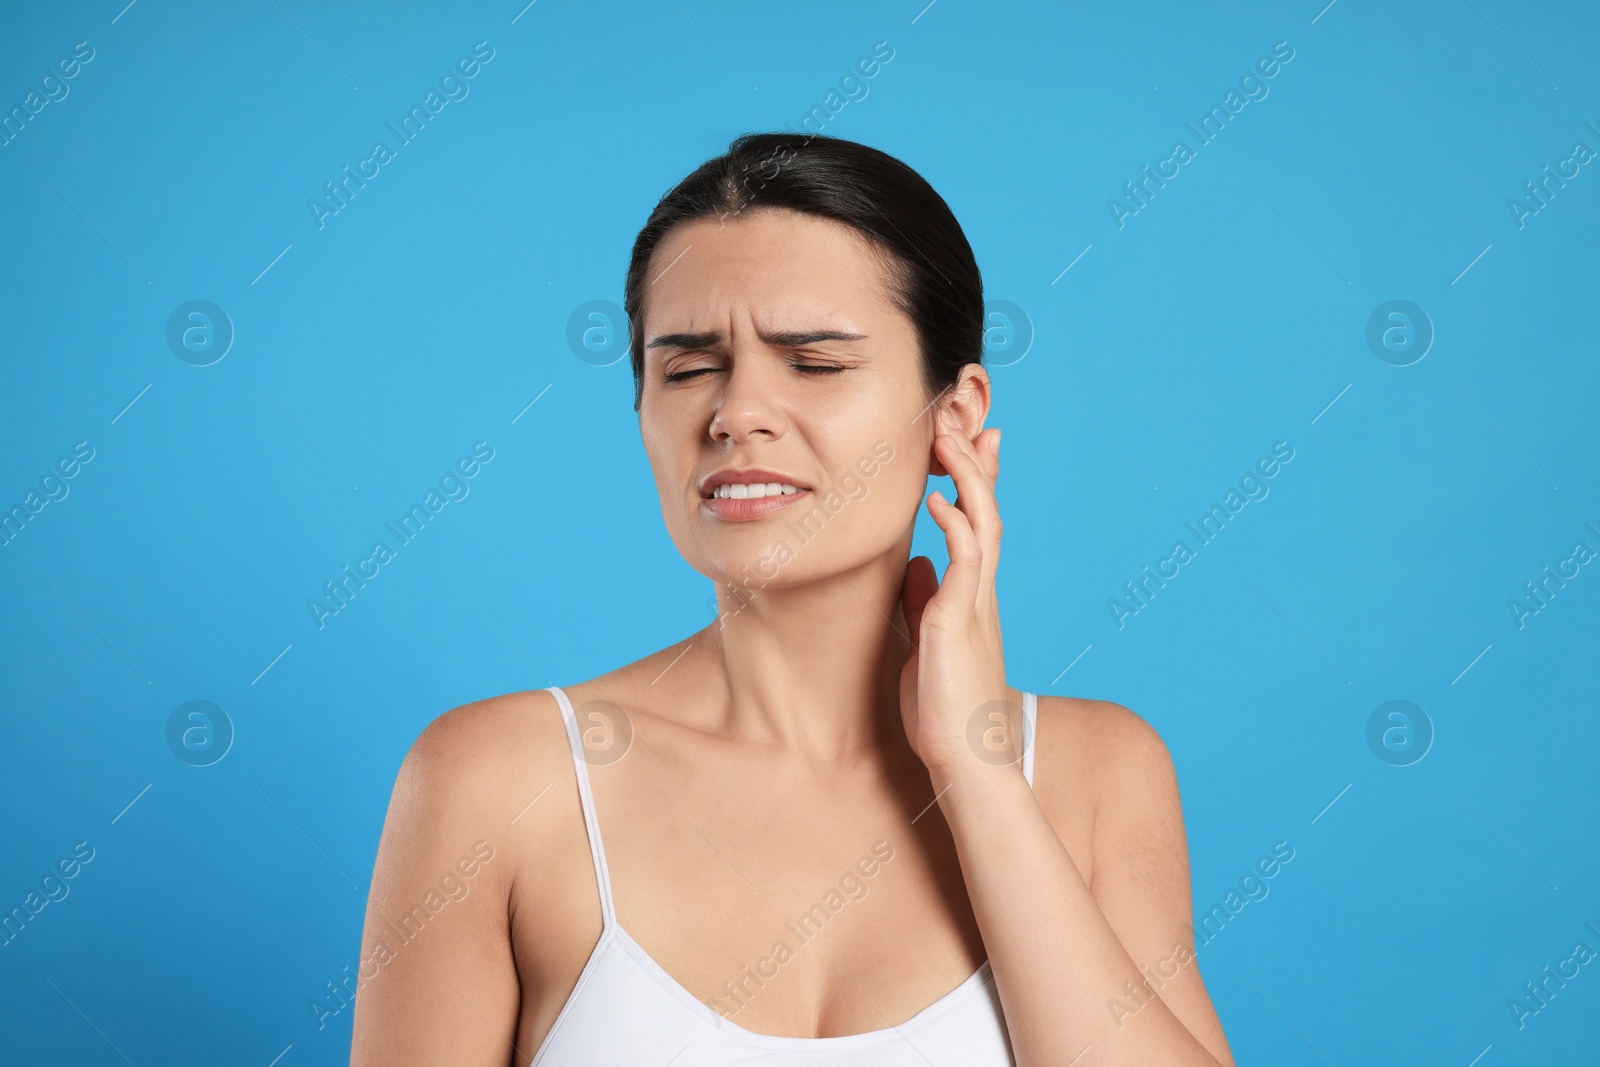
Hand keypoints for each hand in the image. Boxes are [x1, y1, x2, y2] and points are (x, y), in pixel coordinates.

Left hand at [898, 417, 1014, 781]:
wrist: (965, 759)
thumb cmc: (941, 709)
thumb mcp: (926, 640)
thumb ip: (925, 601)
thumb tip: (916, 565)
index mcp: (971, 597)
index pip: (978, 527)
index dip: (975, 483)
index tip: (971, 442)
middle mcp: (980, 593)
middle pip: (988, 511)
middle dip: (978, 464)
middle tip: (967, 420)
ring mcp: (975, 604)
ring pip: (983, 523)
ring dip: (967, 476)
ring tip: (948, 437)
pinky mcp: (960, 619)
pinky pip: (966, 559)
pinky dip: (955, 523)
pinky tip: (937, 497)